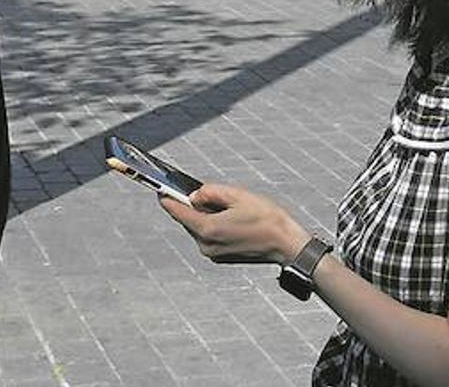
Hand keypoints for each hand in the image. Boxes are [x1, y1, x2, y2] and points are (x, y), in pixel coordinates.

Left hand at [159, 184, 310, 265]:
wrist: (286, 245)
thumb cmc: (267, 219)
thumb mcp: (239, 195)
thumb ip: (211, 191)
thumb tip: (195, 195)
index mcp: (207, 228)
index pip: (177, 211)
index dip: (168, 198)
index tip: (161, 189)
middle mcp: (205, 244)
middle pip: (188, 220)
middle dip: (196, 206)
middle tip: (215, 195)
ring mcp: (212, 253)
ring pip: (199, 228)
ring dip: (207, 216)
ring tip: (232, 209)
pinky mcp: (220, 257)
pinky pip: (209, 237)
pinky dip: (215, 227)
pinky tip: (235, 221)